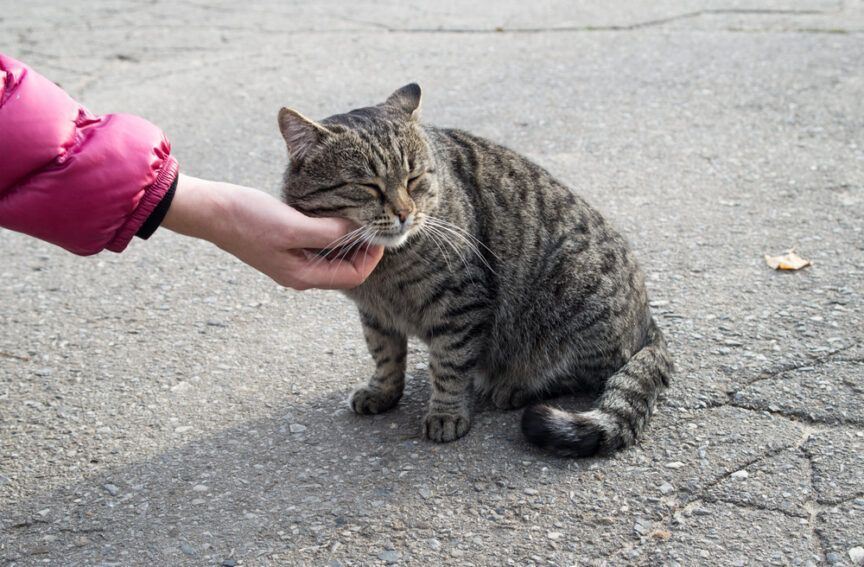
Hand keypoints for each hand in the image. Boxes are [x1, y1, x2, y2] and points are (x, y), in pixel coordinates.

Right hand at [161, 174, 383, 289]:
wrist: (210, 210)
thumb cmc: (247, 218)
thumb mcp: (293, 225)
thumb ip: (329, 232)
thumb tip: (359, 230)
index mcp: (304, 275)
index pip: (353, 275)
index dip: (372, 256)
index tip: (381, 231)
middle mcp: (300, 273)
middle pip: (346, 267)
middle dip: (364, 247)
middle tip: (376, 221)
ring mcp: (291, 260)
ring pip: (333, 254)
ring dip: (348, 238)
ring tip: (360, 214)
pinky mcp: (284, 245)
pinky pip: (318, 243)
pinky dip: (331, 231)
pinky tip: (335, 212)